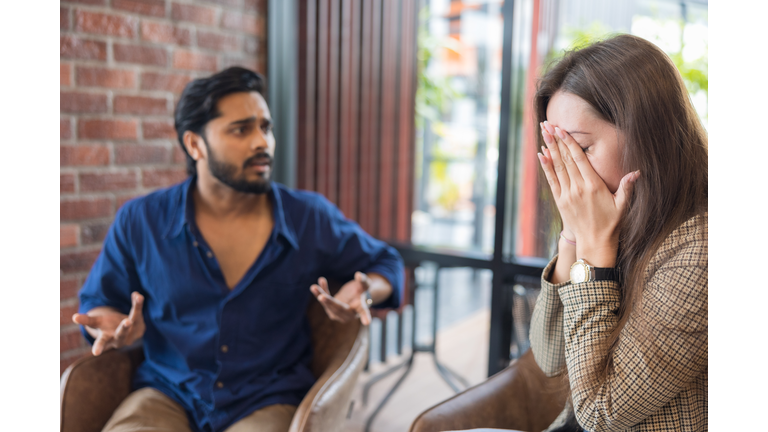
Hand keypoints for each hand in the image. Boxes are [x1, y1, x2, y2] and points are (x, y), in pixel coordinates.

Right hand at [72, 292, 144, 355]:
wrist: (127, 330)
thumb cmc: (108, 327)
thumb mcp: (97, 323)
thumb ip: (87, 321)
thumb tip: (74, 317)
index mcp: (107, 338)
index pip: (102, 343)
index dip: (99, 347)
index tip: (95, 353)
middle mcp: (121, 338)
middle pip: (122, 333)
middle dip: (124, 327)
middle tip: (128, 321)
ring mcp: (132, 333)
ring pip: (134, 319)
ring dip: (136, 308)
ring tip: (138, 298)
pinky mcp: (141, 325)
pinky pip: (138, 312)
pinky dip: (137, 303)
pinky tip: (136, 294)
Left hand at [310, 272, 371, 324]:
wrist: (354, 297)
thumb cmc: (362, 291)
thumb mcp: (365, 285)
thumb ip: (363, 280)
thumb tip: (358, 275)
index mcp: (360, 309)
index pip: (363, 313)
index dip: (365, 317)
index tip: (367, 322)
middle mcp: (349, 315)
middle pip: (339, 309)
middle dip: (330, 302)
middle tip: (321, 297)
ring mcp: (338, 314)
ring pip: (328, 305)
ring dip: (320, 295)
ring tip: (313, 287)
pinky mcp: (331, 309)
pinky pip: (325, 300)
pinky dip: (322, 291)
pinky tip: (320, 280)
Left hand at [538, 121, 638, 265]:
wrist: (594, 243)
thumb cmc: (611, 223)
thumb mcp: (623, 204)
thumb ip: (627, 186)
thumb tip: (637, 171)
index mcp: (594, 185)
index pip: (579, 159)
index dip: (570, 142)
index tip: (562, 129)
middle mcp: (578, 188)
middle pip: (565, 159)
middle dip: (556, 140)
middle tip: (548, 123)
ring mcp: (567, 195)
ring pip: (557, 167)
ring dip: (549, 149)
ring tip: (543, 133)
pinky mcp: (560, 202)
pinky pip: (552, 181)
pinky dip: (546, 167)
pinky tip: (541, 155)